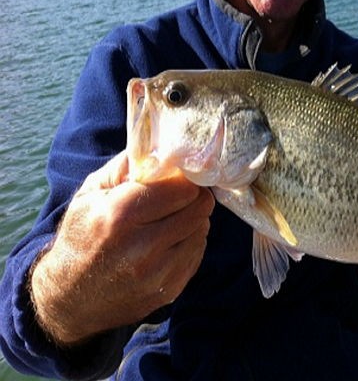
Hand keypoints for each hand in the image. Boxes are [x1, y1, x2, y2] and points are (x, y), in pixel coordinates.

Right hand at [30, 151, 214, 345]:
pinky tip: (168, 241)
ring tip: (169, 219)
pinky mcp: (172, 288)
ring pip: (202, 228)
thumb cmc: (81, 237)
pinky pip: (199, 252)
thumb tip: (160, 142)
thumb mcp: (91, 194)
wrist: (72, 298)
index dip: (183, 177)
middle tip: (178, 195)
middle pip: (199, 206)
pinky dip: (189, 241)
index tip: (177, 176)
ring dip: (192, 219)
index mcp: (120, 216)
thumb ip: (126, 166)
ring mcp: (160, 272)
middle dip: (192, 195)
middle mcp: (143, 247)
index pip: (182, 186)